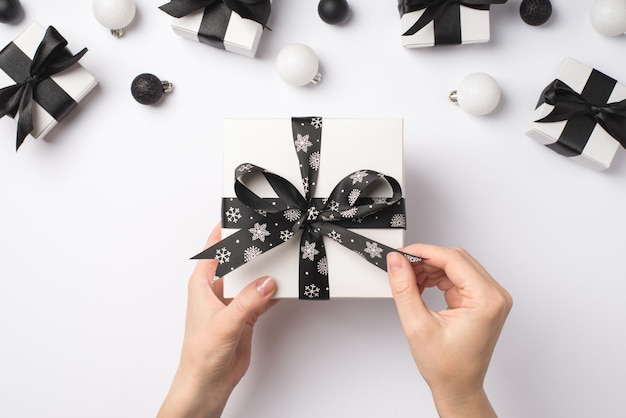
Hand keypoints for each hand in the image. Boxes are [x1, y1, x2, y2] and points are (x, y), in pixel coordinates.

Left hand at [158, 224, 277, 417]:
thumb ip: (248, 302)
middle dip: (251, 250)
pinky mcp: (246, 316)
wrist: (209, 382)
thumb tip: (267, 282)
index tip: (238, 216)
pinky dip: (274, 292)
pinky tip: (285, 286)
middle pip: (236, 262)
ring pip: (252, 279)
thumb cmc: (201, 354)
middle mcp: (217, 290)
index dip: (223, 232)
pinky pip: (263, 297)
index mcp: (202, 285)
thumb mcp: (224, 323)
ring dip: (265, 273)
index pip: (212, 250)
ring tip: (281, 258)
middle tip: (267, 235)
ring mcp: (233, 303)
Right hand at [386, 246, 511, 417]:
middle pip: (456, 259)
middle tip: (401, 267)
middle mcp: (494, 295)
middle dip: (426, 260)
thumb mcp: (417, 325)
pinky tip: (421, 287)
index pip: (453, 259)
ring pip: (456, 266)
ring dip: (430, 269)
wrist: (458, 387)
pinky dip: (437, 278)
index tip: (401, 254)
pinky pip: (458, 277)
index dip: (423, 252)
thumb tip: (397, 262)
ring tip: (410, 282)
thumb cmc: (447, 367)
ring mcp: (490, 297)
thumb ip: (405, 288)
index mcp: (486, 300)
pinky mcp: (482, 300)